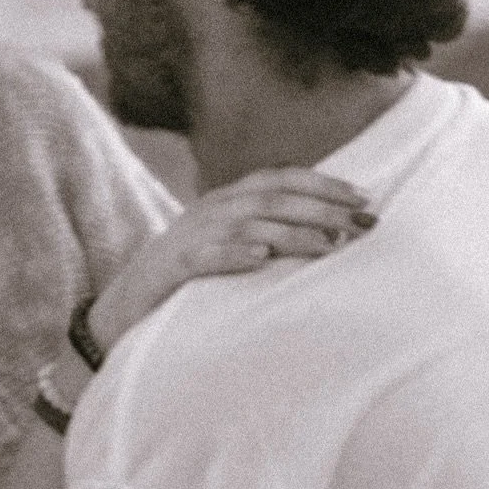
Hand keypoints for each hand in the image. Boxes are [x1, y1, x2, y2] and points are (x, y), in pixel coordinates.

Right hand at [90, 169, 374, 350]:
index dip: (323, 183)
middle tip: (362, 224)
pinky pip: (203, 257)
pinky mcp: (170, 269)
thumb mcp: (226, 248)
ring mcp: (188, 238)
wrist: (124, 310)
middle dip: (322, 208)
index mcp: (223, 201)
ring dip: (291, 233)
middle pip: (271, 199)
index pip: (279, 179)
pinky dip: (232, 254)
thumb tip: (328, 230)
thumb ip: (264, 232)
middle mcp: (208, 211)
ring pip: (247, 225)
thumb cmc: (186, 282)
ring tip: (329, 245)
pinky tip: (259, 258)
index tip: (364, 196)